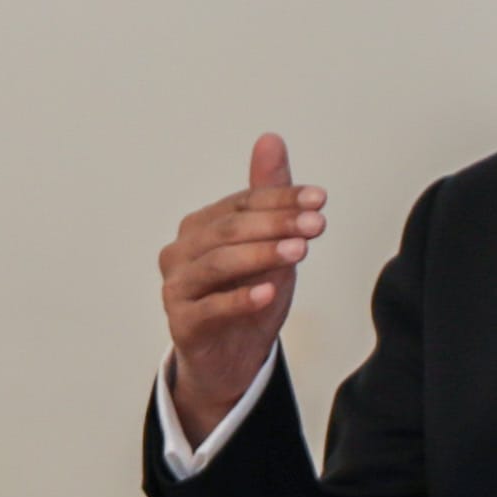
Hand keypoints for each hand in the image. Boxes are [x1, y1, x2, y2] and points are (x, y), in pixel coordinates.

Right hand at [159, 133, 326, 444]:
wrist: (232, 357)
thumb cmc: (248, 295)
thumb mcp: (268, 245)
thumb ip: (268, 196)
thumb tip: (271, 138)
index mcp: (201, 225)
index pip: (241, 203)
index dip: (280, 198)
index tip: (320, 199)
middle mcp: (181, 251)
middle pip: (228, 229)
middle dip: (276, 224)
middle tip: (316, 224)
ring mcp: (177, 287)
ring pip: (218, 264)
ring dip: (261, 255)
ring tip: (299, 252)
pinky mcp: (181, 323)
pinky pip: (210, 308)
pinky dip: (240, 299)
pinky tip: (268, 292)